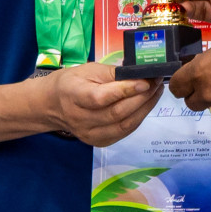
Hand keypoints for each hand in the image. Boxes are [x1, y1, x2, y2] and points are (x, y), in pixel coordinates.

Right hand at [47, 61, 162, 145]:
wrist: (53, 105)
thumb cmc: (73, 83)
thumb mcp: (88, 70)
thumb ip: (113, 73)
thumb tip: (139, 73)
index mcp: (74, 95)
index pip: (100, 98)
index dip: (124, 91)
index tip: (145, 82)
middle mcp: (80, 119)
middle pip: (116, 113)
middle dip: (142, 97)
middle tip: (157, 82)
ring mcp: (90, 134)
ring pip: (124, 125)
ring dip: (145, 108)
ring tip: (156, 92)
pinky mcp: (99, 141)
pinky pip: (124, 131)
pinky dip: (139, 118)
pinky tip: (147, 104)